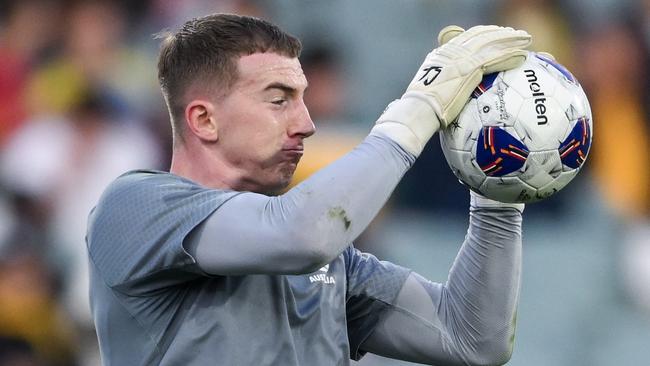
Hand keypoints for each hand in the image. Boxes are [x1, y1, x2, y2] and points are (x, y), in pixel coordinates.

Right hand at [407, 25, 531, 125]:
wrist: (419, 110)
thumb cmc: (422, 108)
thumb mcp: (428, 90)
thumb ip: (440, 84)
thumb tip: (443, 93)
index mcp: (441, 54)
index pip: (465, 37)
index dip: (482, 33)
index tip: (495, 32)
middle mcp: (451, 52)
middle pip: (481, 35)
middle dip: (499, 32)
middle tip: (515, 33)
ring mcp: (460, 59)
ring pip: (491, 43)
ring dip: (510, 40)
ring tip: (525, 39)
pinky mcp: (470, 69)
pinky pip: (495, 58)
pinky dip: (510, 55)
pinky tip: (523, 55)